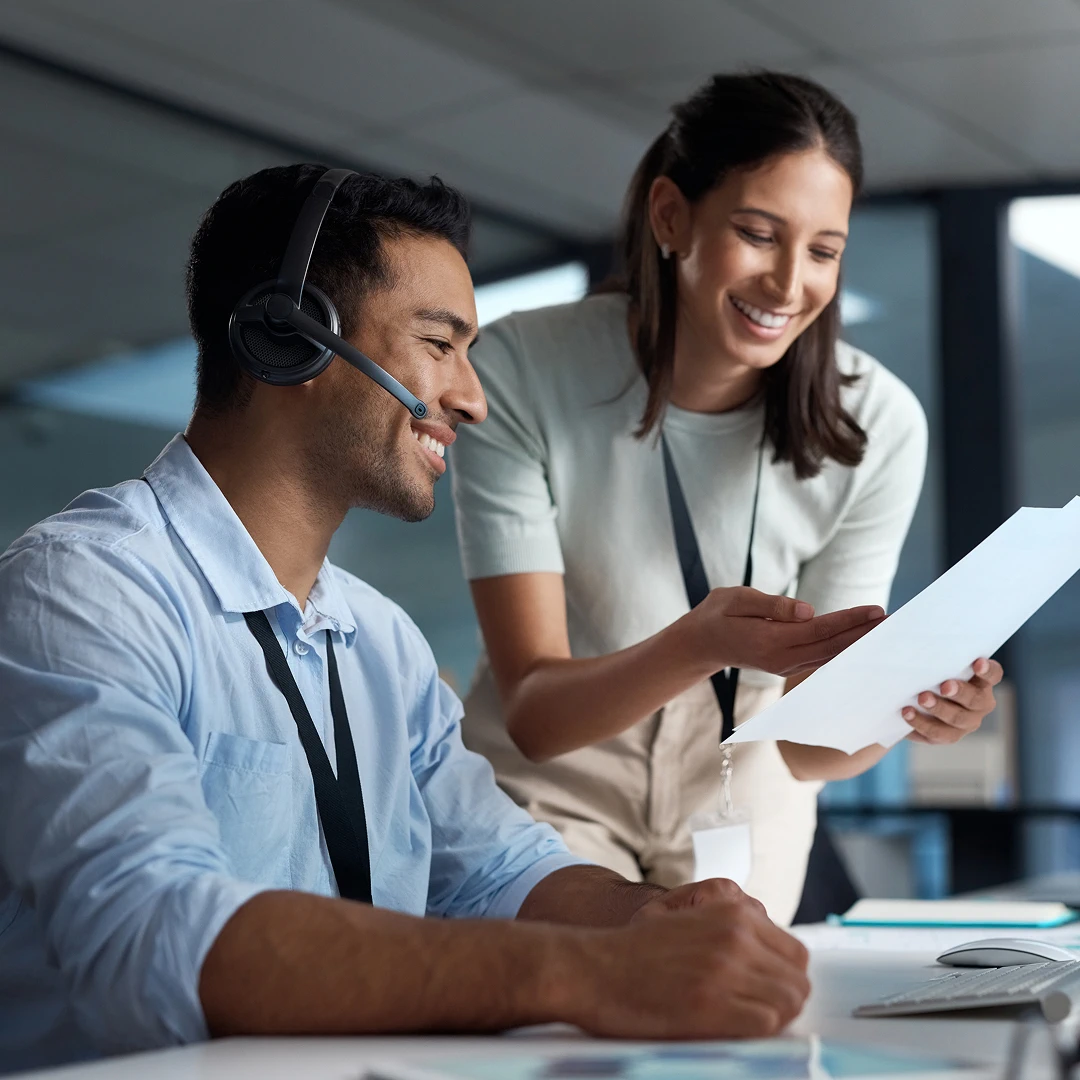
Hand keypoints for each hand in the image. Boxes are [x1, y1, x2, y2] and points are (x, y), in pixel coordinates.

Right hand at [568, 879, 809, 1038]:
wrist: (592, 967)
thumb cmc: (635, 950)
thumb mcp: (686, 916)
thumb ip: (729, 927)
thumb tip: (769, 959)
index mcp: (732, 911)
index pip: (796, 953)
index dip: (785, 978)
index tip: (767, 992)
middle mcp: (735, 936)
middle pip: (797, 980)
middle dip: (785, 1001)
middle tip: (759, 1014)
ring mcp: (725, 970)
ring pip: (788, 1003)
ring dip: (774, 1019)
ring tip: (744, 1024)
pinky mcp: (712, 1006)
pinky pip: (765, 1025)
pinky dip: (757, 1033)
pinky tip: (732, 1031)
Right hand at [685, 586, 883, 678]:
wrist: (700, 643)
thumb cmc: (716, 615)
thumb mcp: (735, 599)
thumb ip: (771, 606)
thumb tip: (809, 610)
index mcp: (769, 641)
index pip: (819, 630)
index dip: (849, 620)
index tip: (876, 610)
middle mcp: (782, 659)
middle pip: (831, 647)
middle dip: (864, 635)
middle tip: (895, 623)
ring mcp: (785, 665)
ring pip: (829, 655)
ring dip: (858, 644)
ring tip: (885, 631)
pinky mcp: (787, 664)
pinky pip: (821, 658)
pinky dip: (843, 650)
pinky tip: (861, 643)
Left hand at [902, 658, 1003, 743]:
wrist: (911, 699)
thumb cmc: (926, 671)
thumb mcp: (929, 659)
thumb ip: (927, 649)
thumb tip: (900, 626)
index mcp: (981, 681)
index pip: (993, 674)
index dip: (988, 670)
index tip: (977, 662)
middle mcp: (980, 703)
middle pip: (977, 700)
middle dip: (961, 692)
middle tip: (944, 686)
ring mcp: (966, 722)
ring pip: (958, 719)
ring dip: (939, 709)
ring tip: (921, 698)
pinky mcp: (948, 735)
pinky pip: (938, 734)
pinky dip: (922, 723)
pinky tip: (907, 713)